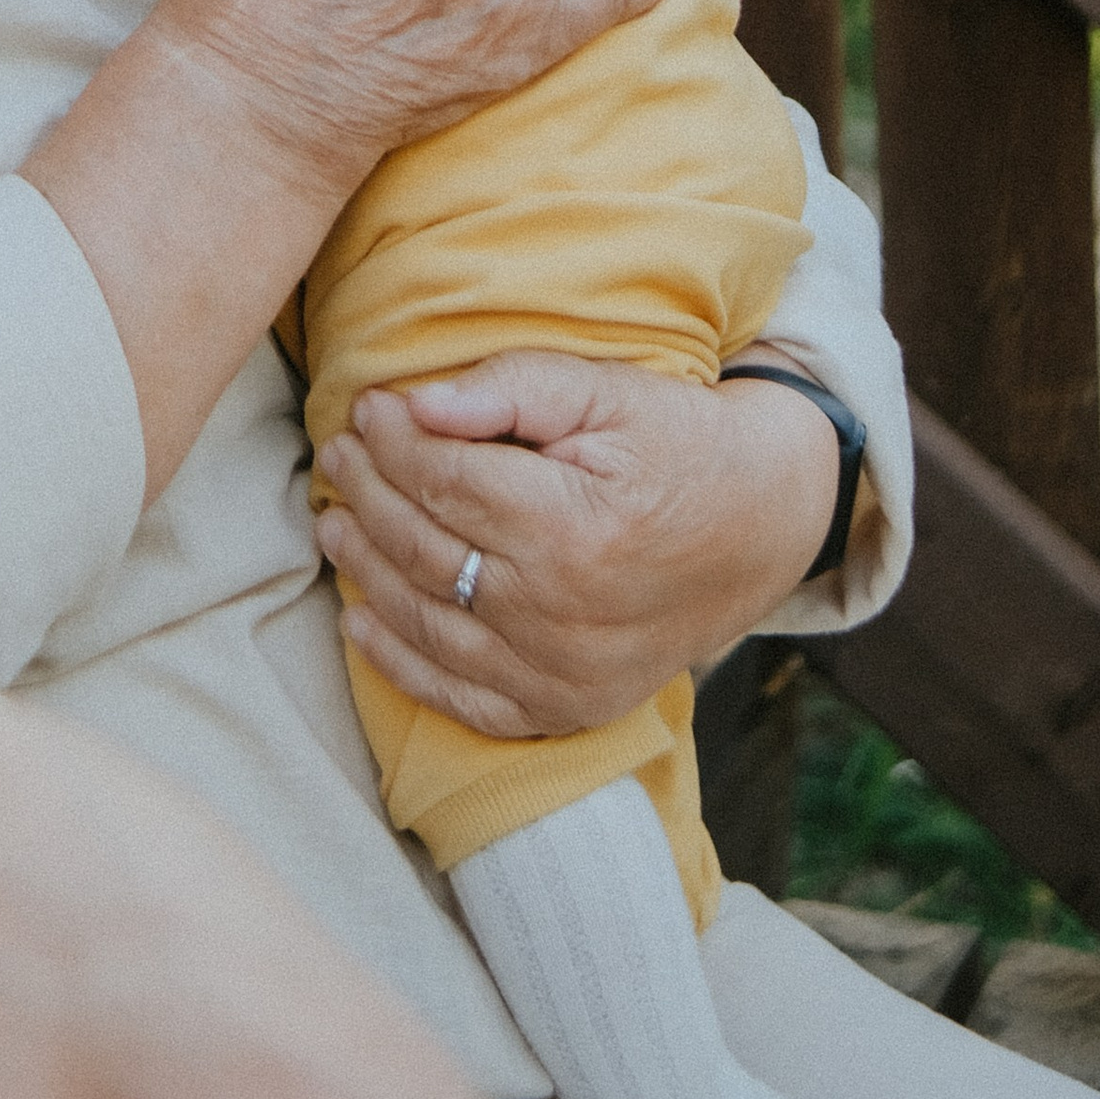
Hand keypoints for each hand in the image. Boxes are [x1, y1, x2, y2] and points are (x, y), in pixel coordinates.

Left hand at [317, 356, 840, 741]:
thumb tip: (416, 404)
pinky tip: (362, 622)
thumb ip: (512, 390)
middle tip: (339, 452)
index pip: (445, 481)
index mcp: (573, 530)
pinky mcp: (566, 708)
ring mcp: (562, 674)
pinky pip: (462, 698)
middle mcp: (562, 615)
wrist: (763, 525)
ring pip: (428, 622)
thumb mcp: (608, 392)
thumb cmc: (679, 444)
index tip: (366, 406)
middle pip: (425, 549)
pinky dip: (402, 663)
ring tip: (336, 522)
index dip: (393, 440)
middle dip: (368, 494)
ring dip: (367, 571)